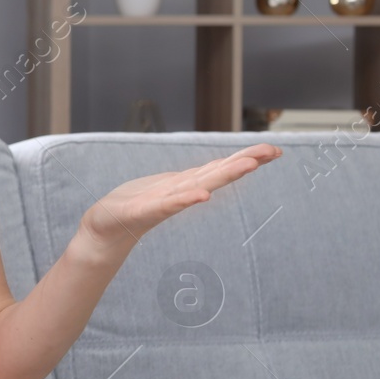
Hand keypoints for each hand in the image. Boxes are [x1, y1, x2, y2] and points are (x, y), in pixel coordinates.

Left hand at [78, 143, 283, 254]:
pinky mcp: (144, 211)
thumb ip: (190, 178)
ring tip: (248, 164)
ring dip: (223, 176)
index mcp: (185, 184)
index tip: (274, 150)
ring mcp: (165, 202)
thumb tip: (213, 167)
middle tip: (273, 152)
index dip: (246, 158)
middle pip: (217, 174)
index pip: (220, 168)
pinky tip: (202, 195)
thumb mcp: (166, 185)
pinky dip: (185, 199)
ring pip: (199, 186)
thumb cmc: (134, 204)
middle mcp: (181, 192)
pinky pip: (168, 204)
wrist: (105, 228)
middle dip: (245, 162)